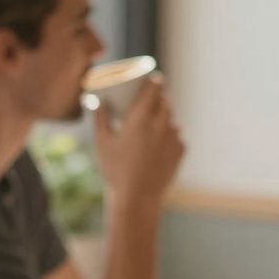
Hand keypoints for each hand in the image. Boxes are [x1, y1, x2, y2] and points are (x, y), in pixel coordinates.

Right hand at [92, 77, 184, 214]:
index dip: (154, 81)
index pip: (155, 87)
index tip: (151, 80)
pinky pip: (177, 136)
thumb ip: (100, 118)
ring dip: (163, 120)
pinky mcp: (181, 149)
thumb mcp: (103, 143)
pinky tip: (158, 146)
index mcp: (141, 118)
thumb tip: (98, 101)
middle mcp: (161, 124)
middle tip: (148, 106)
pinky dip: (168, 137)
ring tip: (151, 130)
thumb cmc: (116, 170)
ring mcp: (174, 136)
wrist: (137, 197)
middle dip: (158, 100)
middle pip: (165, 101)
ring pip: (171, 119)